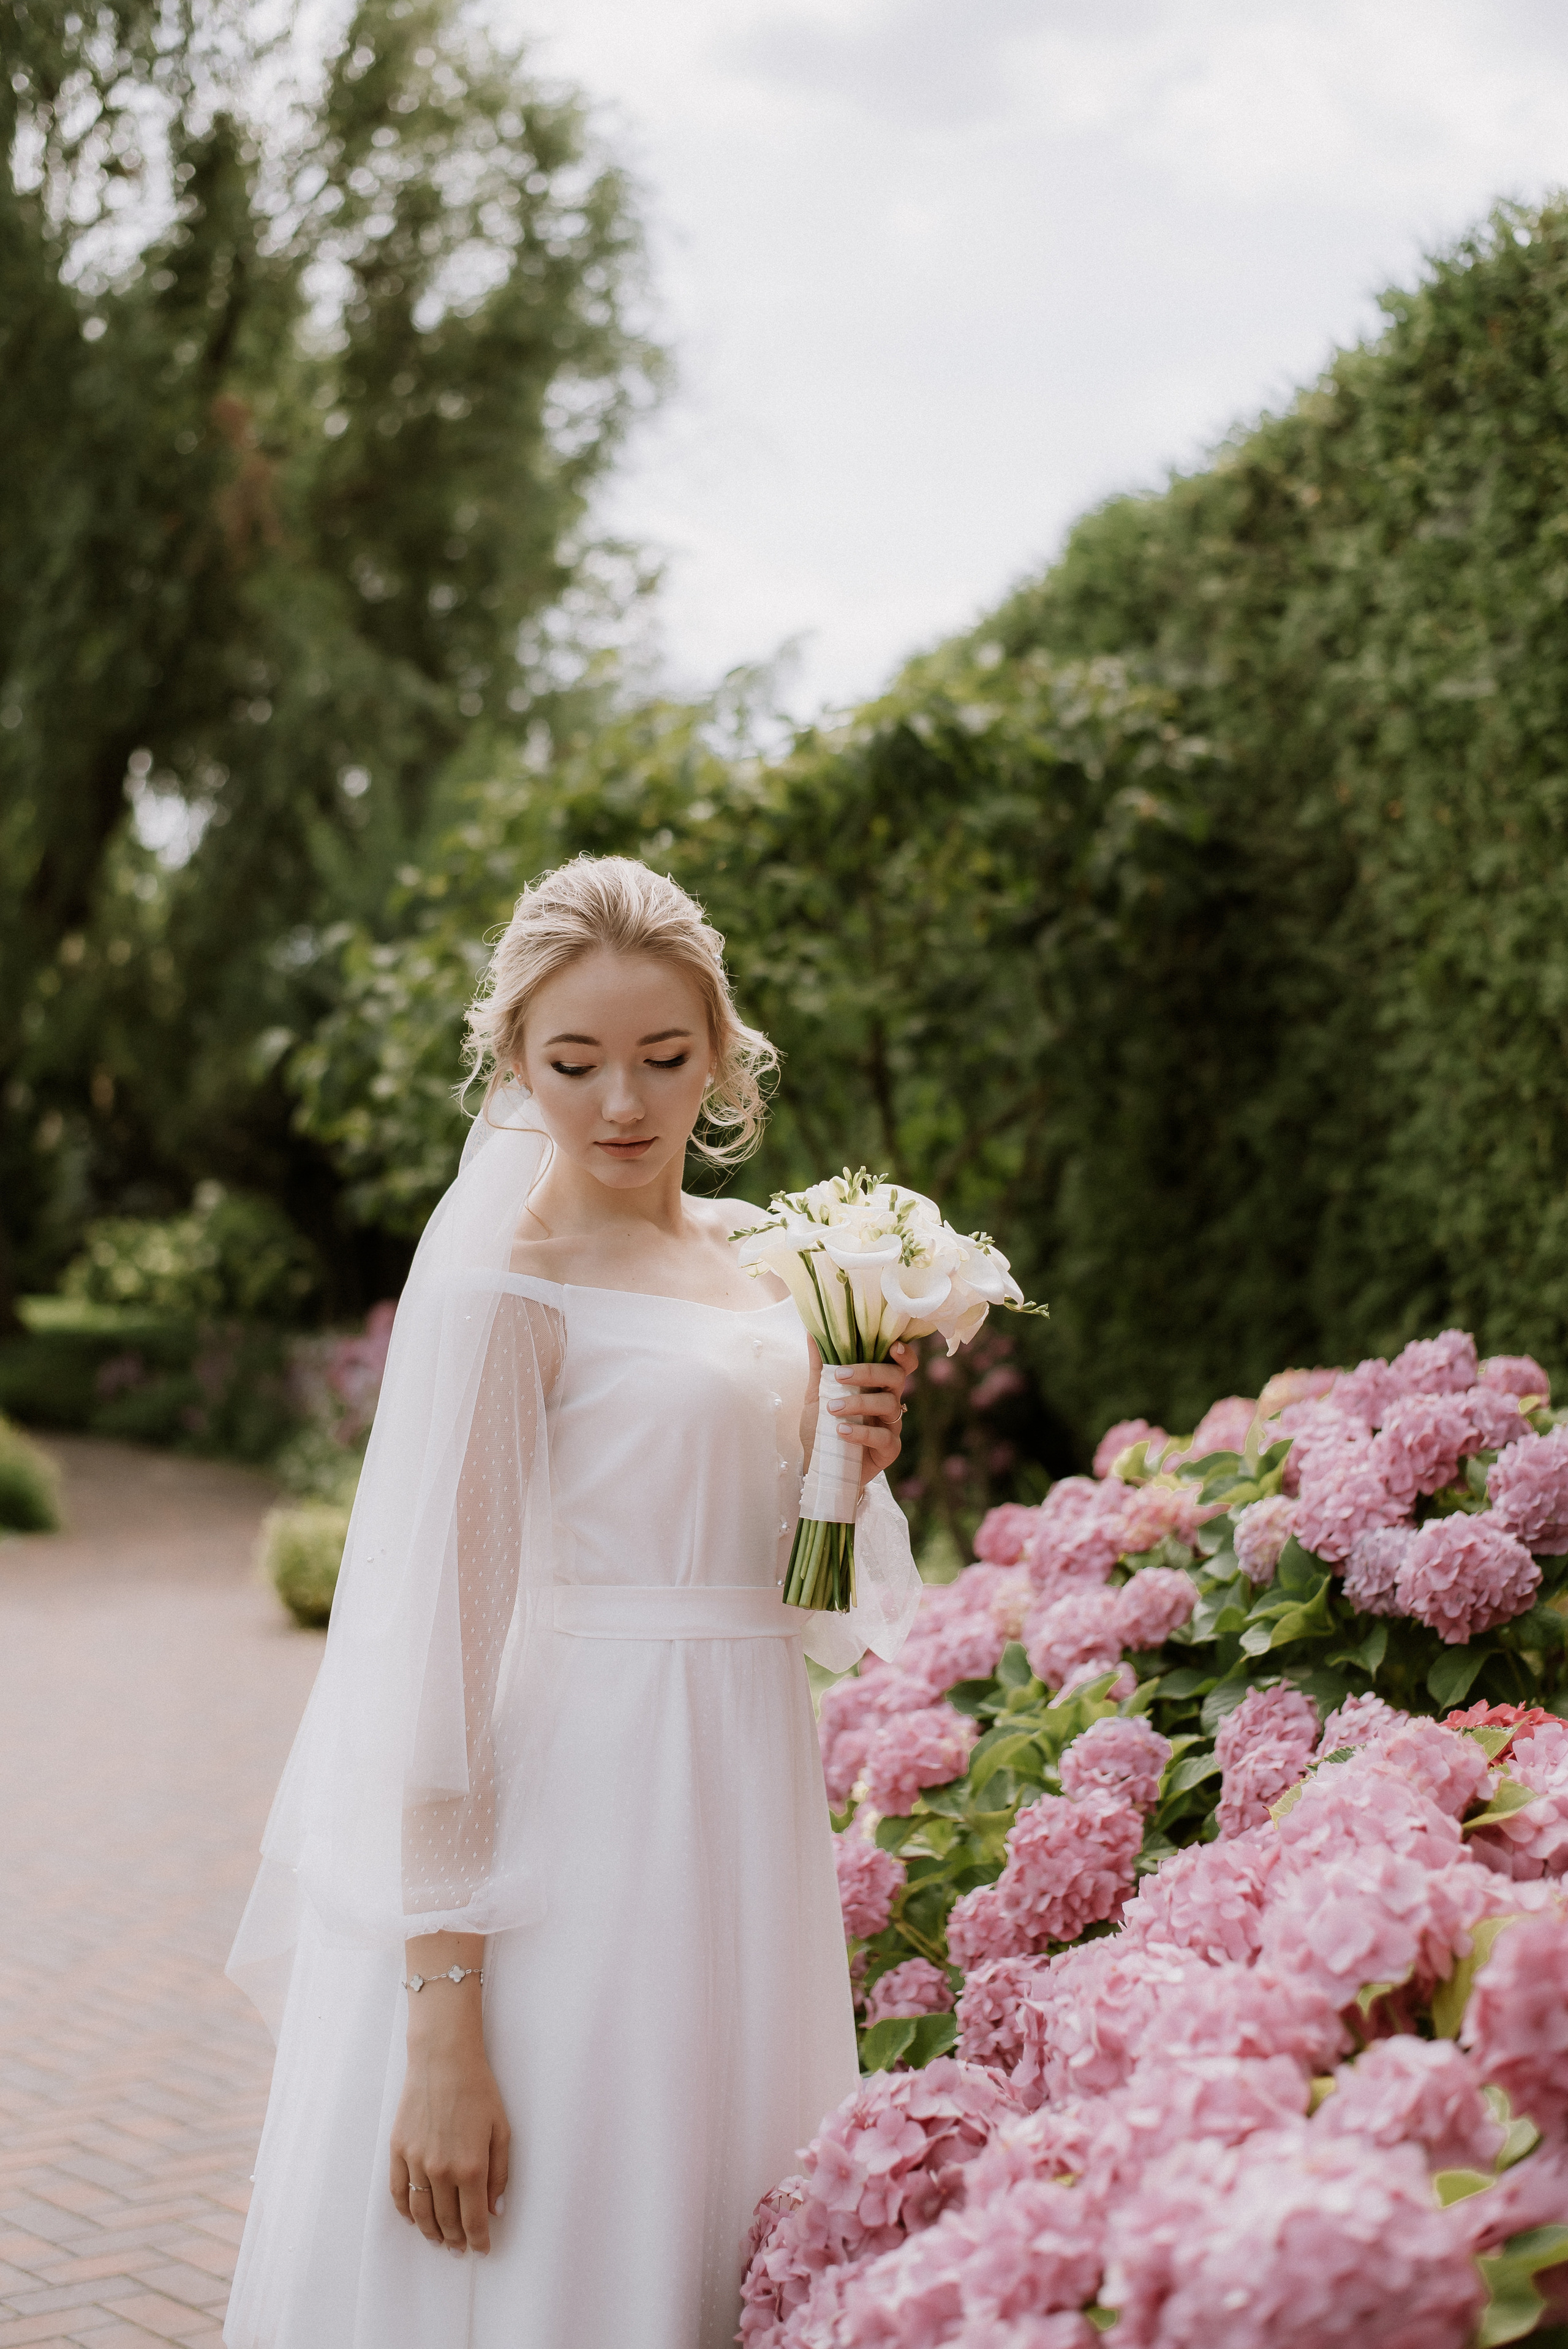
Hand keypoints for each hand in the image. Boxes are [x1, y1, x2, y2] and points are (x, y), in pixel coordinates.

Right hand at [390, 1946, 508, 2253]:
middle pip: (447, 2221)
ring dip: (430, 2232)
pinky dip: (405, 2211)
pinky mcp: (398, 2151)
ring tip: (438, 2240)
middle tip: (460, 2249)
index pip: (474, 2220)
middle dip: (455, 2240)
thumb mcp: (502, 2131)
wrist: (444, 2061)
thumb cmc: (479, 2091)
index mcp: (471, 2168)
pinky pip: (399, 2192)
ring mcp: (417, 2162)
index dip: (478, 2240)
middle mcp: (442, 2171)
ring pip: (421, 2213)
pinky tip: (413, 2218)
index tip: (481, 2249)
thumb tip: (496, 2209)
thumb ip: (500, 2174)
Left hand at [826, 1341, 916, 1484]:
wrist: (817, 1466)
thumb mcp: (816, 1394)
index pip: (900, 1364)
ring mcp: (891, 1427)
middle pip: (897, 1378)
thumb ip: (819, 1365)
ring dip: (859, 1403)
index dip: (904, 1354)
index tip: (892, 1345)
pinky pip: (884, 1438)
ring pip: (889, 1406)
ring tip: (832, 1409)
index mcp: (877, 1385)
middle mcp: (889, 1402)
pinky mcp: (889, 1451)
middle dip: (870, 1372)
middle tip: (841, 1376)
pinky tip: (842, 1432)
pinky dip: (862, 1433)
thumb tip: (812, 1331)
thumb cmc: (821, 1428)